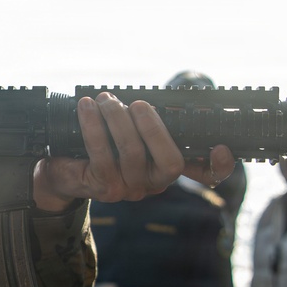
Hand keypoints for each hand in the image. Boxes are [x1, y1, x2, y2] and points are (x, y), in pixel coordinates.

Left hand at [32, 94, 234, 210]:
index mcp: (167, 165)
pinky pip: (102, 155)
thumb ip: (154, 116)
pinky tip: (87, 108)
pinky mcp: (105, 189)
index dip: (218, 166)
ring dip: (118, 119)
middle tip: (138, 104)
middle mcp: (155, 182)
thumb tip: (181, 98)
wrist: (63, 164)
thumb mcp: (131, 125)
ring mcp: (131, 189)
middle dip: (154, 128)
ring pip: (133, 154)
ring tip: (105, 99)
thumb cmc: (103, 138)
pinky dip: (93, 126)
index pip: (205, 174)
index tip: (222, 148)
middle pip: (170, 162)